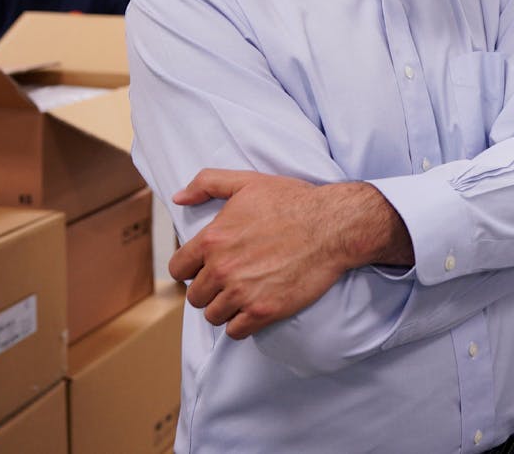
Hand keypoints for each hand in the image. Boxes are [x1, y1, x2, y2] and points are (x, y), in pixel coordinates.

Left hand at [168, 169, 413, 338]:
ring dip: (225, 308)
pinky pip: (236, 331)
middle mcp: (222, 268)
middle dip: (211, 290)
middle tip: (231, 281)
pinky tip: (254, 309)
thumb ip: (207, 183)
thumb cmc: (294, 201)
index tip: (208, 268)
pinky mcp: (264, 310)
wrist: (333, 226)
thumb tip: (179, 198)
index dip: (192, 269)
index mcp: (213, 239)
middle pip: (196, 296)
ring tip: (243, 296)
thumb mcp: (248, 182)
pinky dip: (242, 324)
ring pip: (214, 315)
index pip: (179, 269)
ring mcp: (242, 292)